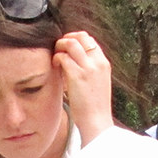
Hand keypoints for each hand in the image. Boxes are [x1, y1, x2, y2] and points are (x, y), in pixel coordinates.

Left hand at [53, 32, 113, 146]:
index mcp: (103, 63)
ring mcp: (88, 68)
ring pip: (71, 43)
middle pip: (80, 36)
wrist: (97, 121)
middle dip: (66, 39)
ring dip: (59, 47)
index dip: (75, 39)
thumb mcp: (97, 84)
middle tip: (58, 49)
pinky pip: (63, 57)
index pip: (89, 40)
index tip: (66, 48)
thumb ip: (89, 71)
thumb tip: (73, 64)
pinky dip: (56, 59)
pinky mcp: (77, 75)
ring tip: (55, 58)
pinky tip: (54, 67)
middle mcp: (97, 62)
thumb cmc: (94, 107)